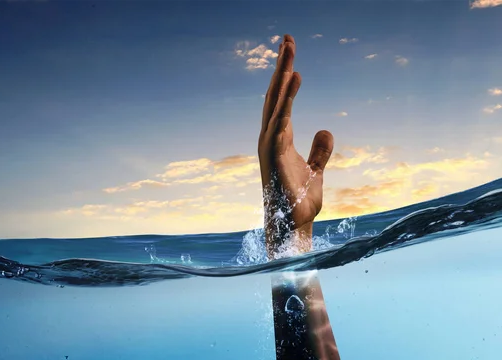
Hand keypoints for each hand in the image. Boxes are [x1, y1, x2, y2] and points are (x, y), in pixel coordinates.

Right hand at [258, 34, 333, 257]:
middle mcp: (269, 136)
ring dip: (283, 73)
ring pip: (275, 101)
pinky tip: (294, 77)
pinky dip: (287, 98)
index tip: (292, 54)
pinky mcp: (274, 152)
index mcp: (278, 138)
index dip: (286, 77)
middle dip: (281, 65)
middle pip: (275, 94)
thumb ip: (320, 150)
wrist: (294, 226)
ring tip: (290, 48)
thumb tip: (325, 128)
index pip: (281, 101)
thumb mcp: (316, 170)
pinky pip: (281, 118)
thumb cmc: (300, 201)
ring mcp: (269, 143)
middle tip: (288, 38)